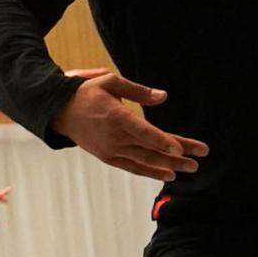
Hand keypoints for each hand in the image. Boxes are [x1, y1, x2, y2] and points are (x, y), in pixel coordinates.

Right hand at [54, 69, 208, 181]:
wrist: (58, 110)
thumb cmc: (86, 92)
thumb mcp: (109, 81)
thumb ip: (138, 91)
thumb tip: (163, 97)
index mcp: (116, 116)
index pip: (144, 132)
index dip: (163, 142)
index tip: (181, 149)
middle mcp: (114, 137)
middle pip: (150, 149)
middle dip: (177, 155)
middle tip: (199, 159)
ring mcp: (110, 149)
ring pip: (144, 160)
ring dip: (169, 165)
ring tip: (191, 168)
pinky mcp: (107, 156)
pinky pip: (132, 167)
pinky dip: (150, 172)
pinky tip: (168, 174)